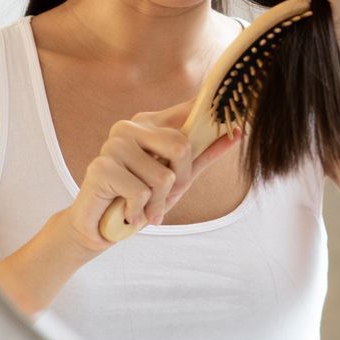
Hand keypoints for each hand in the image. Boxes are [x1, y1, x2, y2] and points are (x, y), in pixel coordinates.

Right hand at [60, 98, 242, 252]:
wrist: (100, 229)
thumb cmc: (140, 199)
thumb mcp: (178, 178)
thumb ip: (204, 154)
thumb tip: (239, 132)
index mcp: (148, 122)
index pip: (187, 111)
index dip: (209, 115)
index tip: (237, 119)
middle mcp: (129, 127)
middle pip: (181, 147)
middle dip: (178, 182)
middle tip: (161, 197)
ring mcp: (113, 144)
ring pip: (163, 177)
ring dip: (156, 204)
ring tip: (140, 207)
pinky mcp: (100, 167)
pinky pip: (142, 193)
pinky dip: (138, 212)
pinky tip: (125, 212)